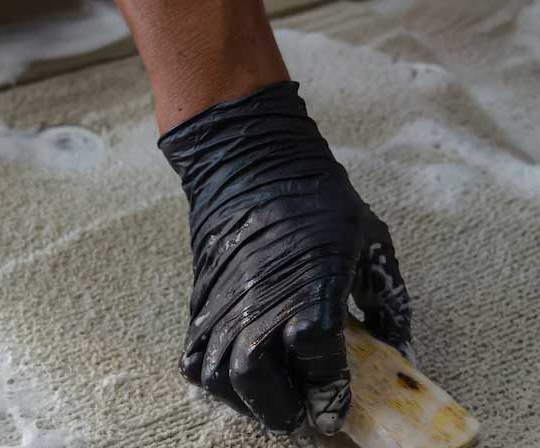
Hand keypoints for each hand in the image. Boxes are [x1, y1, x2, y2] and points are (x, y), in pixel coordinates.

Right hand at [159, 82, 411, 434]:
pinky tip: (236, 378)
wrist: (250, 161)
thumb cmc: (316, 197)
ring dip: (247, 402)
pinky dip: (211, 379)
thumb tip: (399, 349)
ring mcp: (225, 302)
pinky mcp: (201, 300)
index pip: (317, 361)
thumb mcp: (371, 240)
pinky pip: (194, 355)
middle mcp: (262, 300)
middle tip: (303, 417)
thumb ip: (387, 301)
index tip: (336, 410)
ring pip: (220, 376)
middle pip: (259, 381)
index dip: (329, 394)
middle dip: (283, 412)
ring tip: (272, 402)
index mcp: (312, 286)